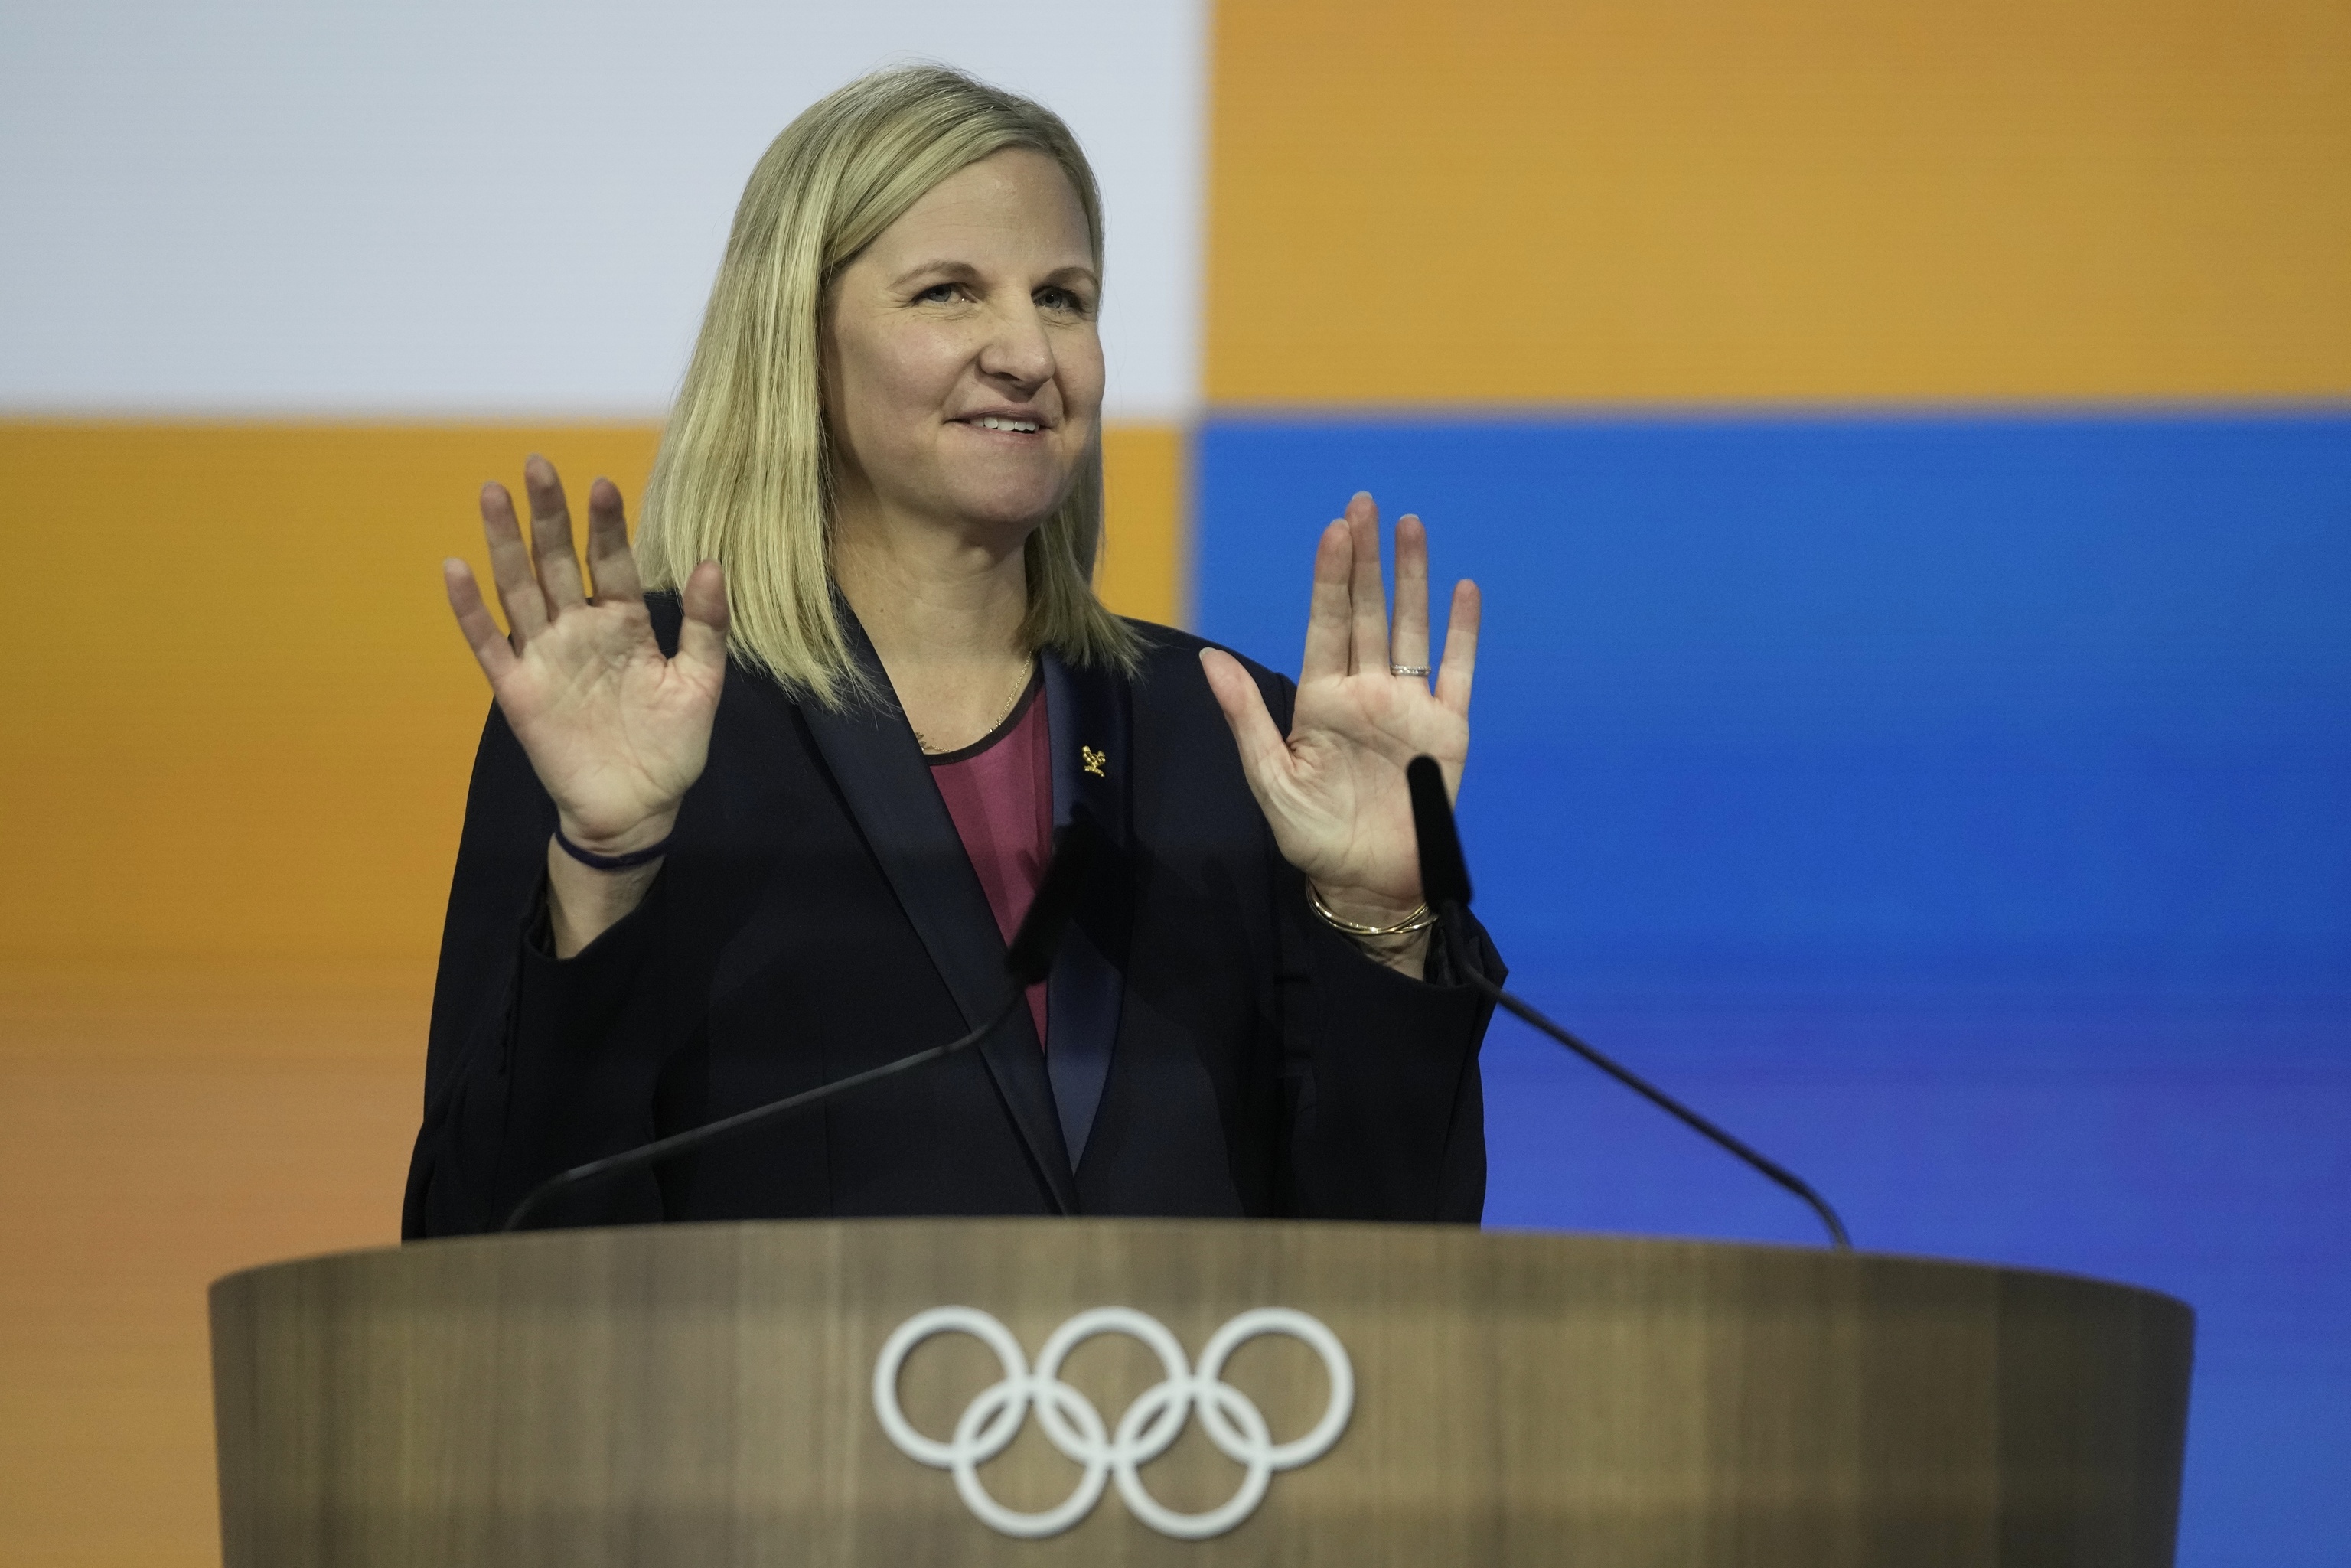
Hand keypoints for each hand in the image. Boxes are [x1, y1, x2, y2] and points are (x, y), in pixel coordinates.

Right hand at [443, 456, 729, 855]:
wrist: (637, 810)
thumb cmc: (671, 747)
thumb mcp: (700, 685)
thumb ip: (706, 627)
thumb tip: (712, 564)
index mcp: (626, 624)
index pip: (612, 564)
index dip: (605, 527)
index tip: (602, 484)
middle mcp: (580, 630)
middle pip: (558, 563)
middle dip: (548, 516)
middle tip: (538, 464)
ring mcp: (546, 657)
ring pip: (519, 589)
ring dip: (504, 544)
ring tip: (493, 494)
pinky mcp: (518, 691)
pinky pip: (489, 644)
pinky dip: (470, 610)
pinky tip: (456, 568)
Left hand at [1199, 491, 1479, 938]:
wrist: (1366, 885)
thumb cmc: (1312, 838)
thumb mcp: (1270, 777)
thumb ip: (1245, 715)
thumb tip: (1209, 658)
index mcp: (1321, 700)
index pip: (1326, 624)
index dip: (1330, 577)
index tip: (1334, 530)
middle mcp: (1365, 694)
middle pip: (1367, 612)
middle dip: (1366, 559)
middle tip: (1365, 503)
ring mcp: (1408, 708)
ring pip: (1410, 629)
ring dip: (1412, 579)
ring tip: (1411, 526)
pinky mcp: (1446, 731)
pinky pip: (1457, 673)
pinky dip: (1462, 633)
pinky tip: (1463, 591)